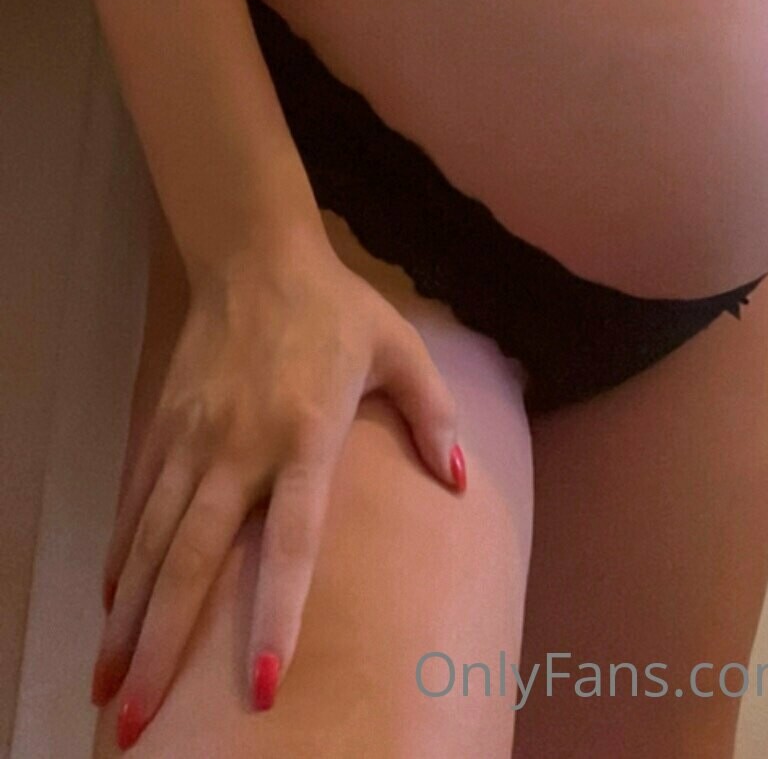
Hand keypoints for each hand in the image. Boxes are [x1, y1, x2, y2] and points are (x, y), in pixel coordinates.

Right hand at [90, 236, 464, 746]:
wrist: (255, 253)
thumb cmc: (337, 307)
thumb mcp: (400, 348)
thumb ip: (432, 415)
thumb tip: (460, 482)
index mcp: (305, 432)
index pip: (290, 539)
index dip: (275, 613)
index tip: (261, 685)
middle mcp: (239, 443)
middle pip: (192, 560)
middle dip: (164, 645)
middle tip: (140, 723)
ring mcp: (193, 436)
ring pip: (150, 542)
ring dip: (128, 619)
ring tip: (110, 689)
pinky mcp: (163, 424)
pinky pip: (135, 503)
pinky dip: (120, 559)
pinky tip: (111, 609)